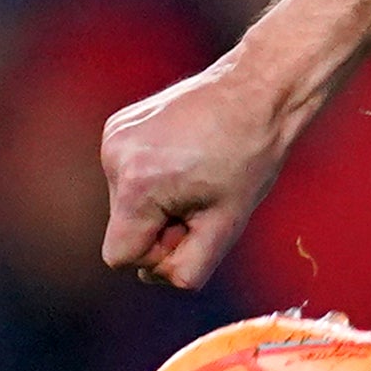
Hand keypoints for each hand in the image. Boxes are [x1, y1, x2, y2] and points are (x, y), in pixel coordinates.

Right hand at [98, 53, 303, 290]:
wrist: (258, 90)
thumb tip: (161, 279)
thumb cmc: (250, 156)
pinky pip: (127, 173)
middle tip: (205, 198)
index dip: (158, 254)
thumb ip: (191, 267)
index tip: (193, 228)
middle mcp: (114, 158)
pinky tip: (188, 155)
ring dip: (160, 201)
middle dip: (161, 226)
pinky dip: (154, 176)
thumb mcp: (228, 224)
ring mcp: (112, 137)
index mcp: (137, 186)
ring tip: (200, 172)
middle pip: (124, 229)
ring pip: (126, 203)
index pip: (120, 257)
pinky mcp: (117, 125)